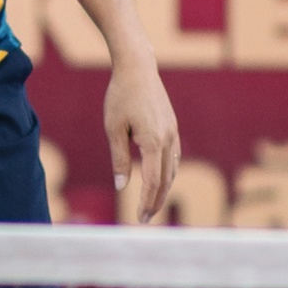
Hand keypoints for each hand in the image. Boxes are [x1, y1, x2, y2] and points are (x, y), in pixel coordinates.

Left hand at [103, 50, 179, 224]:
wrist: (138, 68)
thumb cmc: (120, 96)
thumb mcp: (113, 128)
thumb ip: (119, 158)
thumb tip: (122, 186)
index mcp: (153, 141)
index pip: (153, 181)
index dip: (146, 201)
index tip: (139, 218)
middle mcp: (168, 139)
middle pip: (166, 180)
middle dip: (156, 201)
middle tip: (145, 219)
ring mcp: (173, 132)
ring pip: (173, 170)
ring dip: (164, 189)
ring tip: (152, 204)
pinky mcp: (173, 127)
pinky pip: (174, 157)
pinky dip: (168, 173)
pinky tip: (161, 180)